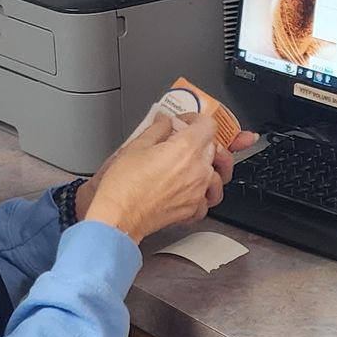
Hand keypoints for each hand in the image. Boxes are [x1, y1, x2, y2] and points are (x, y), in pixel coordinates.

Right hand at [81, 113, 225, 244]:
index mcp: (186, 148)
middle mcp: (198, 169)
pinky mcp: (193, 209)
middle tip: (184, 143)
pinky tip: (190, 190)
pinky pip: (207, 199)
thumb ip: (157, 129)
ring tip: (193, 167)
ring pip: (218, 175)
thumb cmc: (123, 185)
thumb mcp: (136, 146)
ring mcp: (198, 191)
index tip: (184, 123)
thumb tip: (164, 121)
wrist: (118, 216)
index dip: (196, 120)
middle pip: (215, 148)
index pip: (208, 125)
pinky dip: (202, 194)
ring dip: (209, 169)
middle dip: (201, 142)